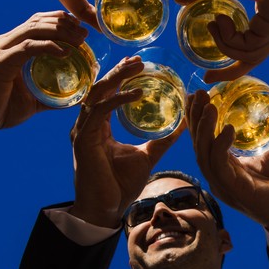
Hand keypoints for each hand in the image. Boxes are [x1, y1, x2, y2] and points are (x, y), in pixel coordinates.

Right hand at [0, 12, 86, 154]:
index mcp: (11, 47)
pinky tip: (65, 52)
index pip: (36, 23)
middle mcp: (5, 43)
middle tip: (85, 32)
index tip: (80, 28)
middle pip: (38, 21)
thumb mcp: (31, 100)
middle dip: (64, 23)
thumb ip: (50, 95)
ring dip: (60, 31)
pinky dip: (48, 47)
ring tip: (80, 40)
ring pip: (34, 29)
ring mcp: (0, 50)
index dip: (59, 20)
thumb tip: (75, 98)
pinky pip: (28, 47)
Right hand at [68, 57, 183, 227]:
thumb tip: (184, 124)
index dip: (120, 77)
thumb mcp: (148, 156)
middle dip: (119, 72)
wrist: (106, 209)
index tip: (138, 64)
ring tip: (137, 67)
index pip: (107, 94)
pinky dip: (118, 100)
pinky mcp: (83, 141)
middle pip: (100, 88)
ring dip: (117, 78)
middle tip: (139, 59)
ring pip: (97, 94)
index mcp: (99, 127)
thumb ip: (163, 139)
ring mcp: (83, 132)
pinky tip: (137, 94)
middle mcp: (88, 126)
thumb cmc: (121, 185)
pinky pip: (100, 112)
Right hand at [177, 0, 268, 81]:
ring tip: (213, 24)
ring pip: (248, 55)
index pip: (253, 50)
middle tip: (207, 78)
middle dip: (229, 72)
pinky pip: (248, 46)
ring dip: (224, 44)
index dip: (232, 61)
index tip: (210, 72)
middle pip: (253, 62)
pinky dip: (230, 39)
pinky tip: (221, 21)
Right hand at [187, 90, 268, 246]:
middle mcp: (219, 177)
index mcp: (224, 167)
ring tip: (210, 106)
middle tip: (198, 94)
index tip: (196, 94)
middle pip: (198, 145)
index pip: (203, 140)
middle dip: (195, 119)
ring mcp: (224, 186)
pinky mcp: (235, 192)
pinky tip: (227, 129)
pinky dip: (220, 147)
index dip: (197, 118)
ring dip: (205, 130)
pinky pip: (221, 167)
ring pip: (204, 155)